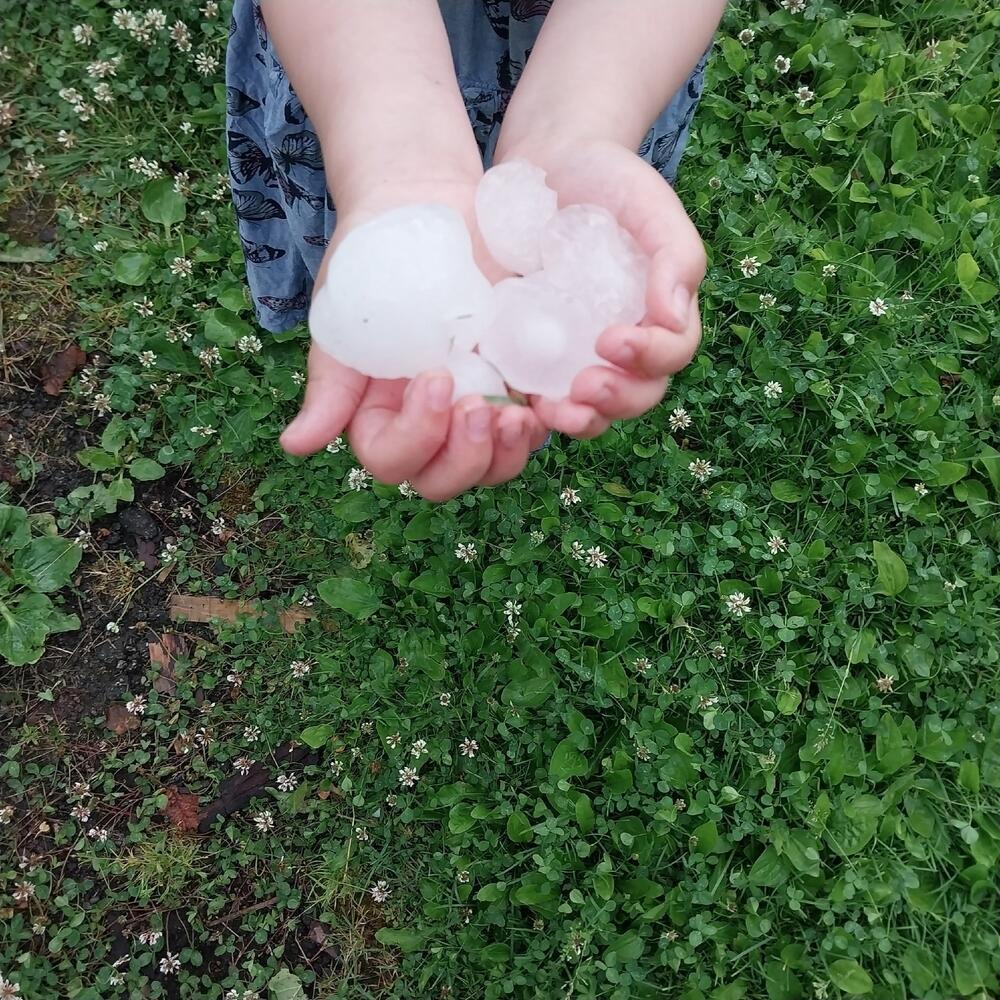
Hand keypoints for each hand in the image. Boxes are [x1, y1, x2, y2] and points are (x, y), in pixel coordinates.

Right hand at [278, 177, 548, 500]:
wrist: (423, 205)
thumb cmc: (371, 260)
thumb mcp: (344, 323)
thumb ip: (330, 389)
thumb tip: (296, 446)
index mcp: (379, 416)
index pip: (393, 460)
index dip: (417, 436)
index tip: (435, 377)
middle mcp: (428, 425)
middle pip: (444, 480)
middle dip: (466, 458)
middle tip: (483, 407)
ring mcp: (474, 408)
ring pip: (493, 466)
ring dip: (508, 454)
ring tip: (519, 416)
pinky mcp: (516, 384)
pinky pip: (533, 427)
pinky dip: (544, 425)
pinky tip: (547, 403)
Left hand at [493, 138, 705, 438]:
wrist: (548, 164)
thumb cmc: (608, 180)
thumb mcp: (649, 204)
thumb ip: (675, 255)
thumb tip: (673, 317)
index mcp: (661, 315)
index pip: (671, 354)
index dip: (649, 358)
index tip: (613, 340)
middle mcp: (624, 345)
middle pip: (635, 395)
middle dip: (614, 399)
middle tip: (585, 385)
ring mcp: (578, 354)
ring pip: (591, 408)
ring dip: (578, 419)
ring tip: (554, 410)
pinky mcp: (534, 355)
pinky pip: (539, 395)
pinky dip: (533, 410)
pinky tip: (518, 405)